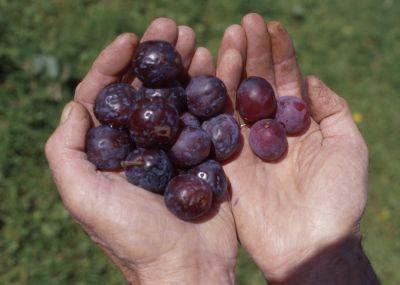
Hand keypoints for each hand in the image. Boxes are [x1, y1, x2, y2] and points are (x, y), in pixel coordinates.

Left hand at [45, 18, 238, 284]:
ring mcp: (172, 147)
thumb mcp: (85, 198)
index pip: (104, 97)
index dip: (112, 64)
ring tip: (193, 39)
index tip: (129, 38)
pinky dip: (207, 89)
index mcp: (108, 150)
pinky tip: (213, 65)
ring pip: (174, 97)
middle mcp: (138, 144)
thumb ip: (67, 152)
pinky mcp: (201, 154)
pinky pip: (203, 114)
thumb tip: (76, 104)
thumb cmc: (134, 239)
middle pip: (143, 90)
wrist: (187, 268)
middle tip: (170, 26)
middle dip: (153, 56)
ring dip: (182, 66)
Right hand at [219, 13, 375, 282]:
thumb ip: (331, 109)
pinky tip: (210, 68)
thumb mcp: (348, 146)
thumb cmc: (339, 198)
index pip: (286, 80)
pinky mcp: (225, 159)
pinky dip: (213, 96)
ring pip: (235, 98)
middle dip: (252, 52)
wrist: (310, 243)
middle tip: (245, 23)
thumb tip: (308, 80)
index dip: (280, 53)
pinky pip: (216, 123)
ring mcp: (245, 144)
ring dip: (232, 66)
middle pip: (257, 83)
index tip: (272, 27)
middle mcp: (268, 130)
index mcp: (298, 125)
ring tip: (231, 35)